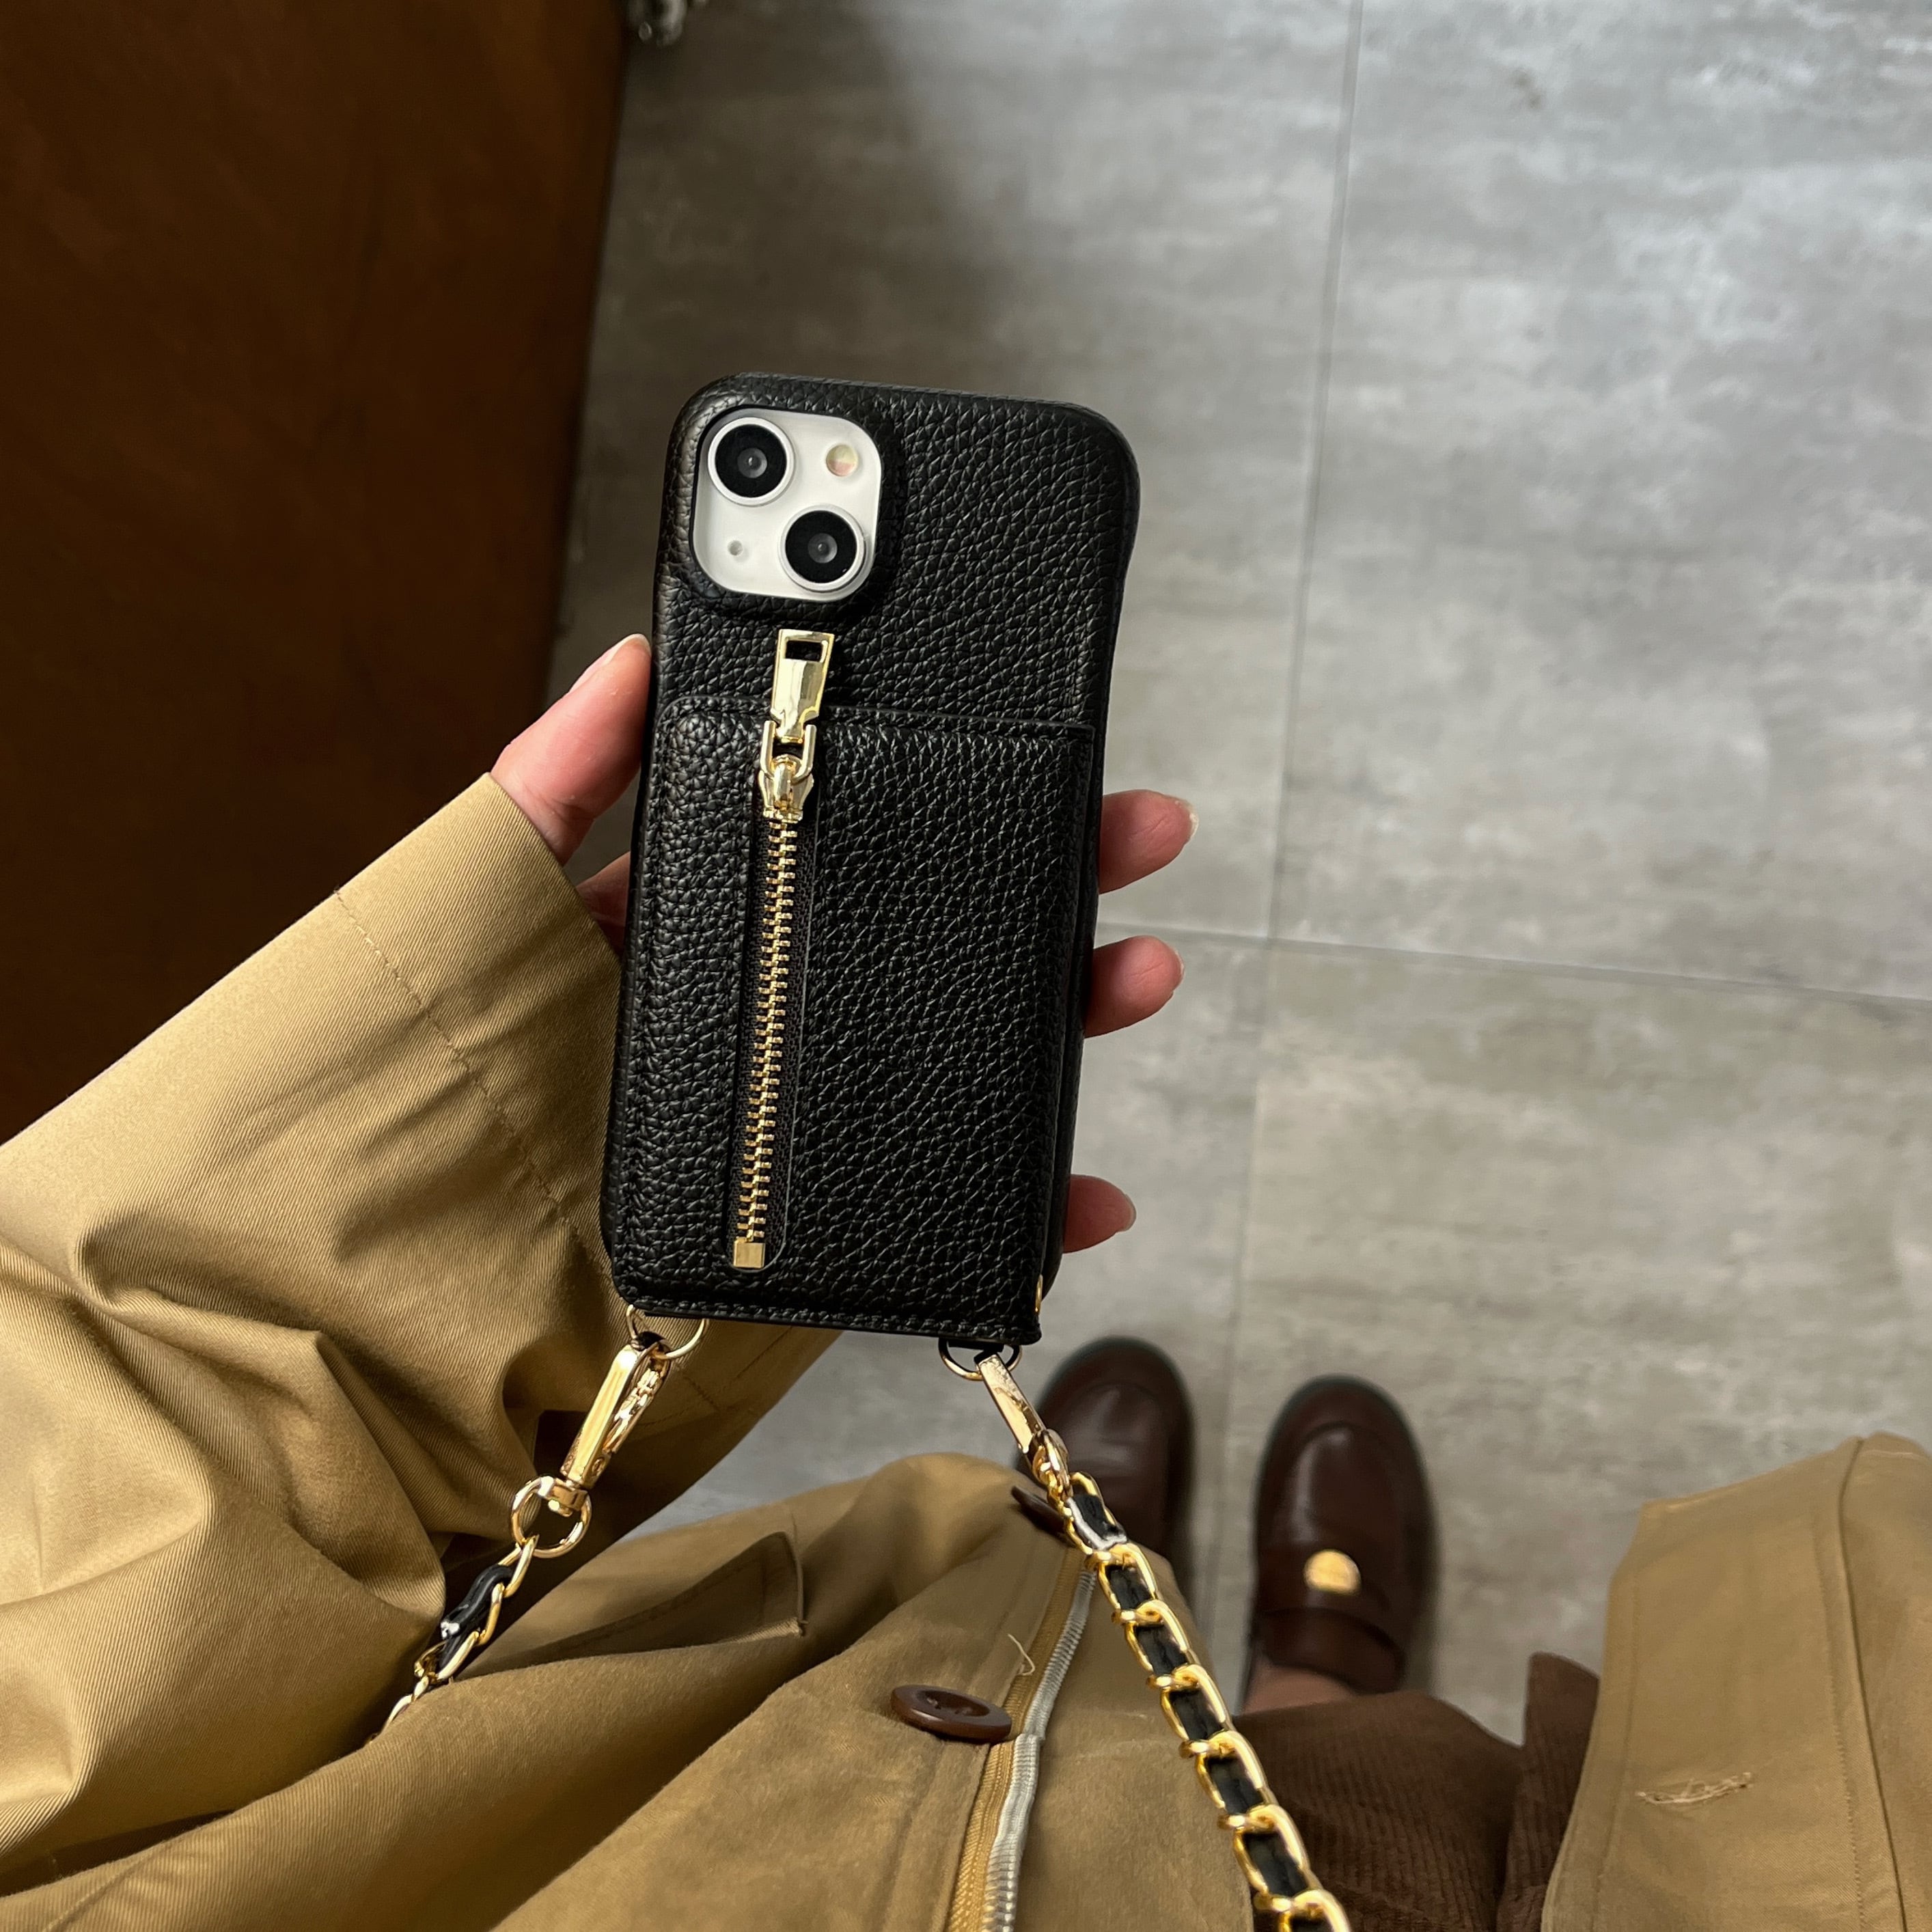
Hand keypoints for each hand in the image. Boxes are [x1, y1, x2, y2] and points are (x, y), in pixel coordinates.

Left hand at [493, 635, 1192, 1251]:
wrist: (403, 1279)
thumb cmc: (434, 1075)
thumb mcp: (484, 894)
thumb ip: (556, 775)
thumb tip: (634, 651)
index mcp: (711, 929)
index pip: (851, 843)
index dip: (949, 796)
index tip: (1032, 743)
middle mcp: (777, 1017)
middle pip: (940, 941)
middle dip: (1049, 889)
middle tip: (1133, 833)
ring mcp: (806, 1124)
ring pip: (968, 1060)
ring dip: (1066, 1020)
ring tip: (1134, 975)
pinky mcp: (821, 1231)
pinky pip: (944, 1216)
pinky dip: (1031, 1209)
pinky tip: (1090, 1188)